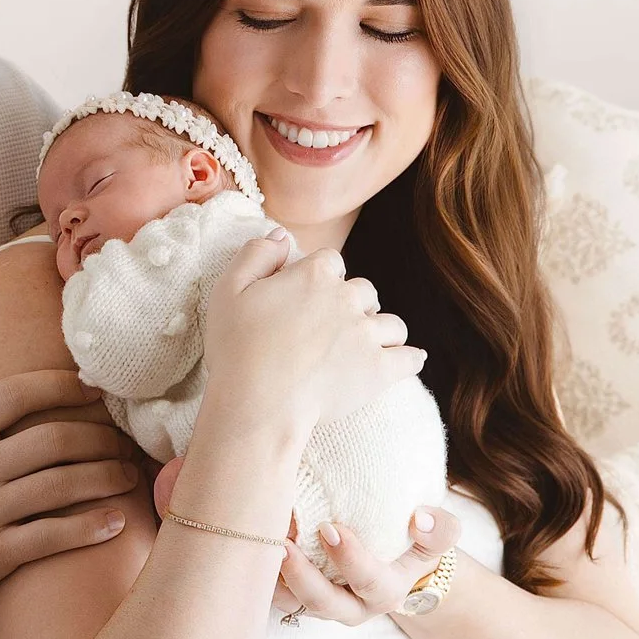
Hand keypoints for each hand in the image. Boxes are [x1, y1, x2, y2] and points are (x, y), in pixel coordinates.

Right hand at [0, 343, 139, 634]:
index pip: (13, 394)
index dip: (59, 384)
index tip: (92, 386)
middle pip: (50, 440)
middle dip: (98, 436)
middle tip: (122, 437)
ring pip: (60, 486)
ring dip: (105, 477)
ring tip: (129, 474)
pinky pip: (52, 537)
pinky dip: (89, 528)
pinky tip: (115, 520)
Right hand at [199, 239, 422, 453]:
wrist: (258, 403)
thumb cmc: (237, 349)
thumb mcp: (228, 291)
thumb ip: (256, 255)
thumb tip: (281, 236)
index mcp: (313, 276)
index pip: (331, 261)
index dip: (320, 277)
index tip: (307, 297)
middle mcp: (346, 299)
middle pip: (365, 291)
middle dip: (353, 304)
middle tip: (333, 327)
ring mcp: (367, 335)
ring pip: (391, 324)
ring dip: (380, 331)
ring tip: (364, 346)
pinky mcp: (380, 369)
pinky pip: (410, 358)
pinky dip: (410, 359)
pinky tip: (406, 360)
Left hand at [277, 506, 461, 623]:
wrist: (395, 564)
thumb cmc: (412, 543)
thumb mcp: (437, 537)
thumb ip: (440, 529)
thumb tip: (421, 518)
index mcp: (385, 592)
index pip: (368, 581)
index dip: (349, 558)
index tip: (331, 527)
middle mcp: (350, 606)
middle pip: (323, 602)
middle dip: (302, 576)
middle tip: (284, 544)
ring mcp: (320, 605)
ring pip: (291, 602)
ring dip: (273, 577)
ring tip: (259, 545)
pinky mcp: (296, 598)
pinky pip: (274, 593)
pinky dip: (261, 572)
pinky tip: (251, 541)